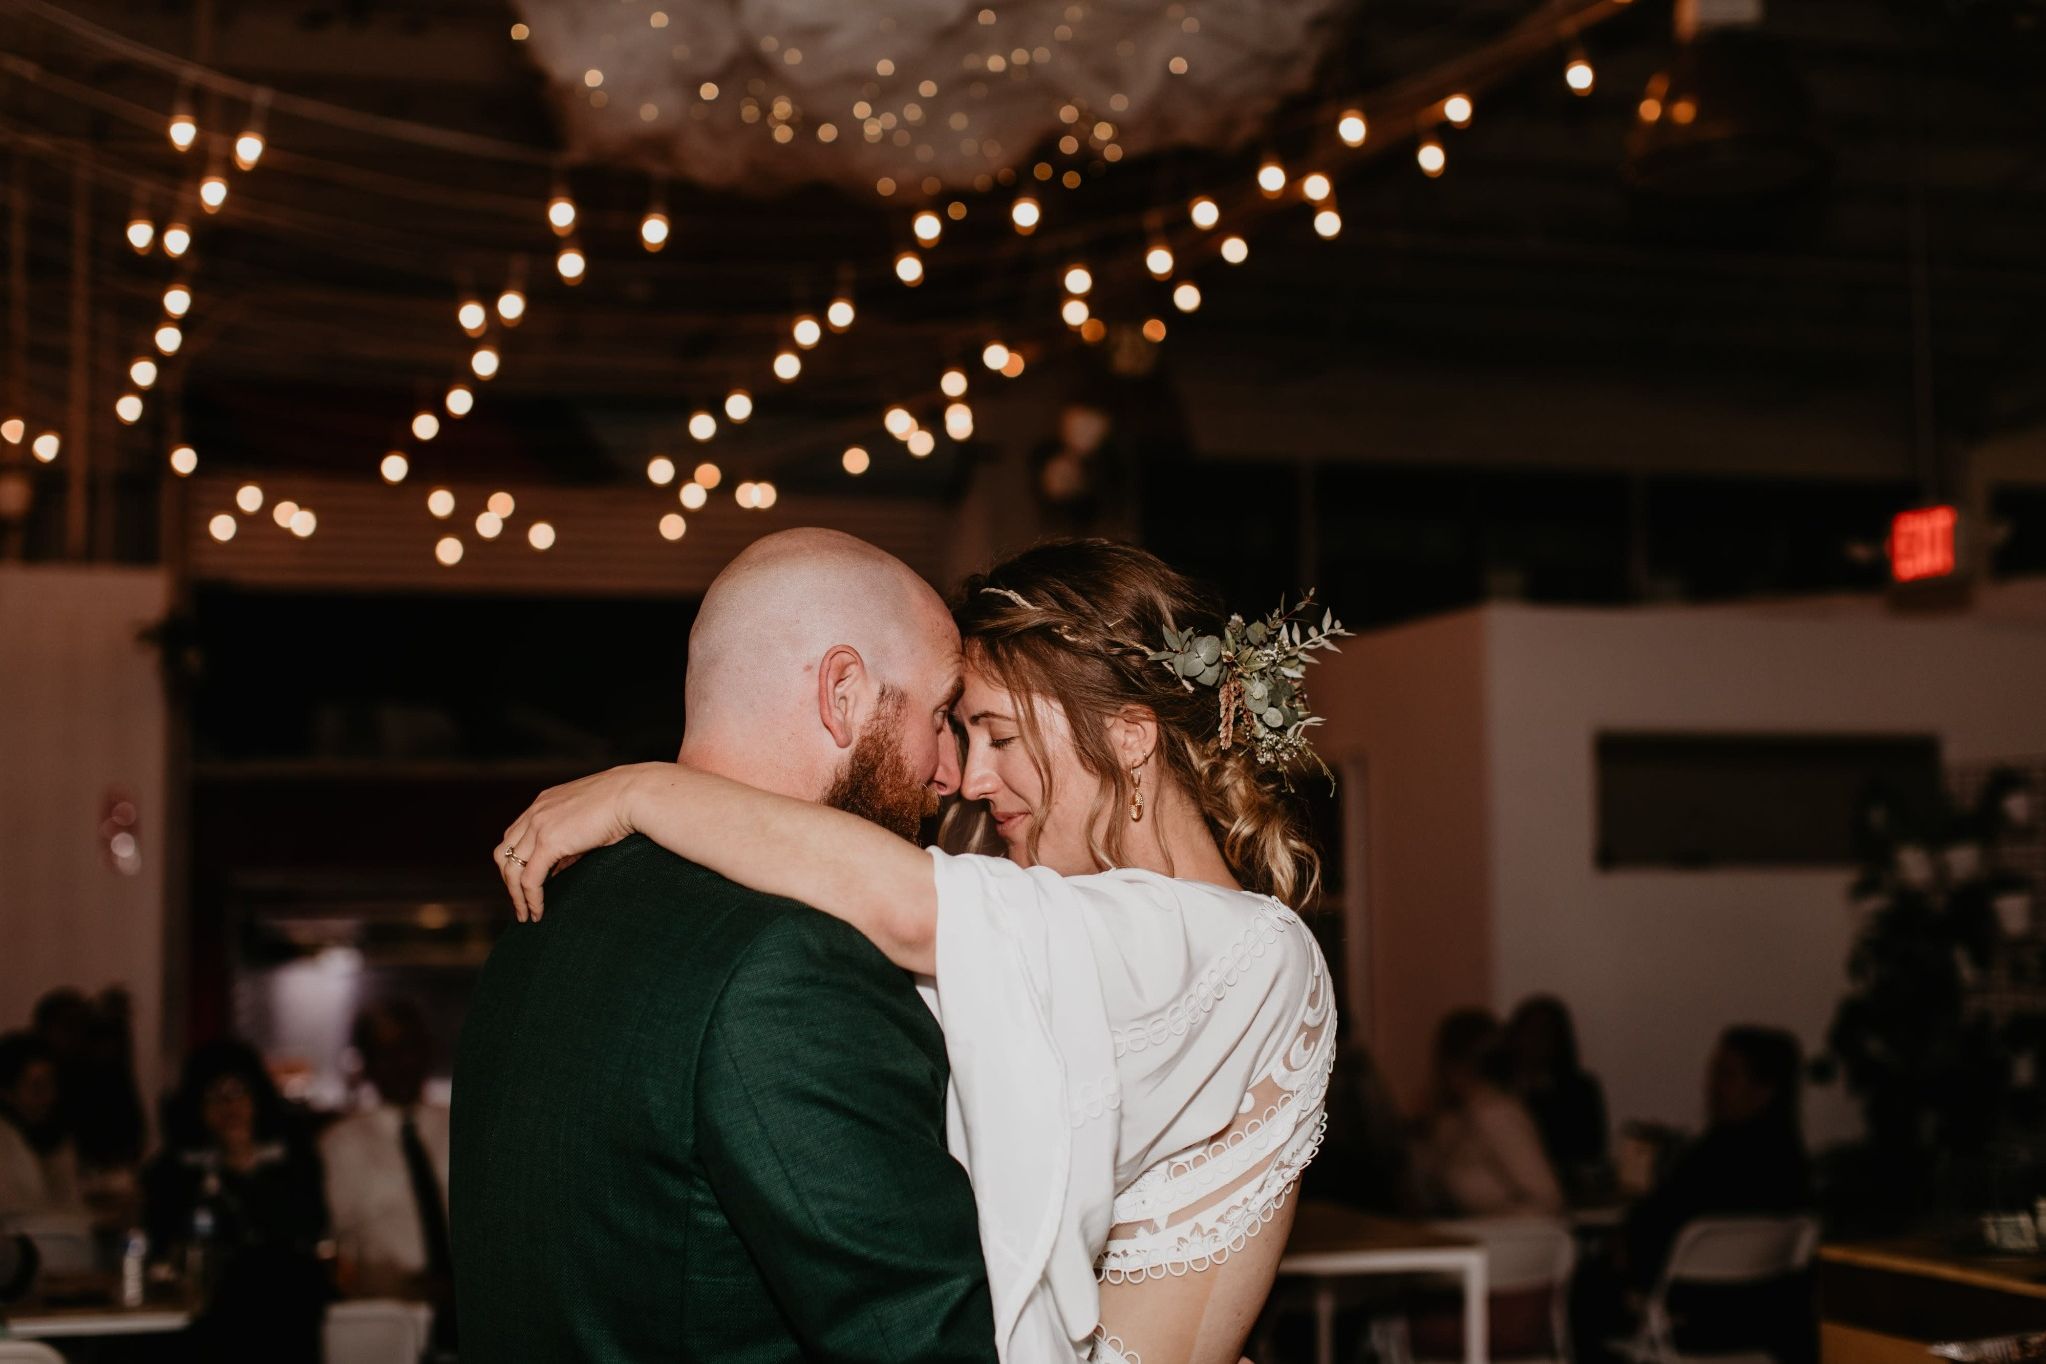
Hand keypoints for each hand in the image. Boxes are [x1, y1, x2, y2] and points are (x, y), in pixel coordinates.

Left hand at [496, 764, 662, 921]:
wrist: (634, 794)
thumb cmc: (623, 805)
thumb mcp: (587, 821)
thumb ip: (569, 842)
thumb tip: (559, 868)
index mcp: (543, 803)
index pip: (514, 837)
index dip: (515, 863)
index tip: (523, 884)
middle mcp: (535, 812)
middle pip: (503, 853)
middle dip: (508, 881)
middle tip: (520, 902)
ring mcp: (539, 826)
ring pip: (511, 869)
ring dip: (515, 895)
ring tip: (525, 914)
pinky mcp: (549, 842)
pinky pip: (530, 878)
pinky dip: (531, 899)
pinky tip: (538, 913)